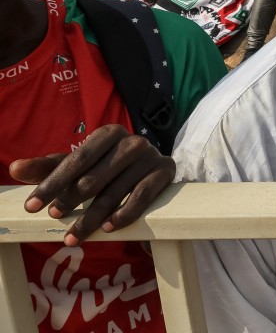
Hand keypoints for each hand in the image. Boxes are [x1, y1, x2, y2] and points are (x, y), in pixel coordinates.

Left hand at [9, 125, 175, 245]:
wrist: (150, 168)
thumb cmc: (106, 166)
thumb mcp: (79, 164)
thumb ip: (48, 167)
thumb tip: (15, 168)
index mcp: (108, 133)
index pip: (76, 159)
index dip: (52, 183)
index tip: (32, 206)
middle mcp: (132, 141)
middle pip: (94, 177)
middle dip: (70, 201)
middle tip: (54, 218)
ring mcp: (151, 156)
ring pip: (115, 192)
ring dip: (92, 218)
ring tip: (72, 237)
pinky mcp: (165, 172)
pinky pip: (141, 197)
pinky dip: (124, 214)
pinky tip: (109, 229)